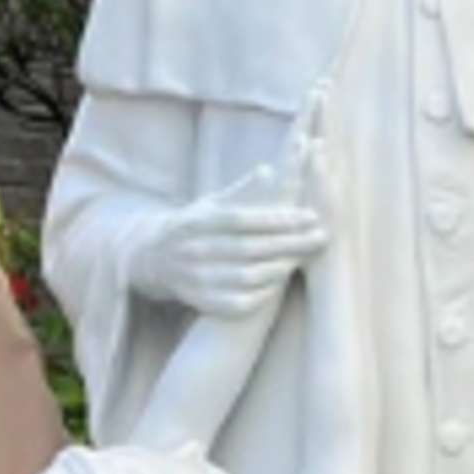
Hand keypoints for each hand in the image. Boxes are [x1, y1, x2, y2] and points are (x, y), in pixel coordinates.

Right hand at [136, 166, 327, 316]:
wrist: (153, 260)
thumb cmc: (195, 226)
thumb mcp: (211, 203)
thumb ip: (241, 191)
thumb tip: (269, 170)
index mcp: (199, 221)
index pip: (243, 219)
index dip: (278, 219)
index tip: (310, 216)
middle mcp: (195, 249)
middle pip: (249, 248)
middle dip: (289, 243)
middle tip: (321, 237)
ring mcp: (196, 278)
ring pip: (245, 277)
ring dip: (279, 268)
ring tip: (304, 258)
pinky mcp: (199, 301)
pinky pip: (235, 303)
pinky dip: (260, 295)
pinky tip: (279, 284)